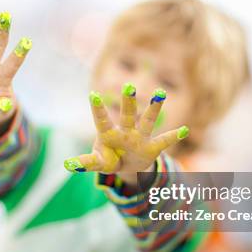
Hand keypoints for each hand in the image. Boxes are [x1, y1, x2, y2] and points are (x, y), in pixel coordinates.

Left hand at [64, 83, 188, 177]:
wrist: (127, 166)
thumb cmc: (109, 159)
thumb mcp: (98, 162)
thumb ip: (85, 162)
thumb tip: (67, 165)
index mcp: (109, 134)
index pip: (102, 120)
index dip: (98, 109)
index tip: (93, 95)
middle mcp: (125, 131)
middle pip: (127, 115)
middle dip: (128, 102)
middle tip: (129, 86)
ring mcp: (140, 137)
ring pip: (147, 122)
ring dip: (154, 109)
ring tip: (160, 93)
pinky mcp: (152, 147)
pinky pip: (164, 141)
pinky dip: (174, 136)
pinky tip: (184, 130)